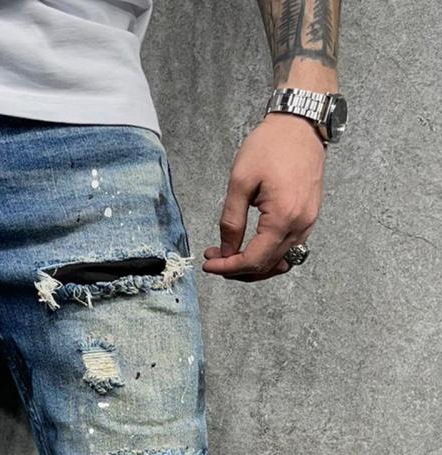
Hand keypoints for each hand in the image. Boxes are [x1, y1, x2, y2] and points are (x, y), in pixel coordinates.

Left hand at [202, 113, 325, 281]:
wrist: (300, 123)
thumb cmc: (271, 145)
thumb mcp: (240, 183)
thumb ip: (231, 222)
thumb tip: (226, 250)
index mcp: (283, 217)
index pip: (253, 260)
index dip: (227, 268)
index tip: (208, 264)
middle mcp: (301, 224)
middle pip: (266, 266)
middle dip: (236, 269)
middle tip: (214, 258)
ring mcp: (309, 221)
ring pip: (279, 261)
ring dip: (252, 265)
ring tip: (228, 254)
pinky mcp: (309, 216)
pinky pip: (289, 247)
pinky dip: (268, 254)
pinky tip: (249, 246)